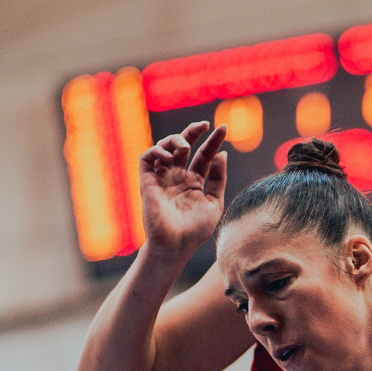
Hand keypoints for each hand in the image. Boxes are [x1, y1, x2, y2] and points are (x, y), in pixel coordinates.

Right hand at [139, 122, 227, 257]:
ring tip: (185, 146)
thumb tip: (222, 155)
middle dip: (193, 132)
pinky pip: (147, 158)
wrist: (175, 246)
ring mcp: (163, 178)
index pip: (204, 156)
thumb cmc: (195, 230)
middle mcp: (178, 177)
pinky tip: (170, 158)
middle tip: (204, 124)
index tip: (224, 128)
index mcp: (195, 182)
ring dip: (175, 140)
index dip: (213, 141)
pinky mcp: (148, 181)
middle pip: (184, 146)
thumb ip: (218, 179)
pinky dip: (157, 151)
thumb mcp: (215, 203)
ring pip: (165, 147)